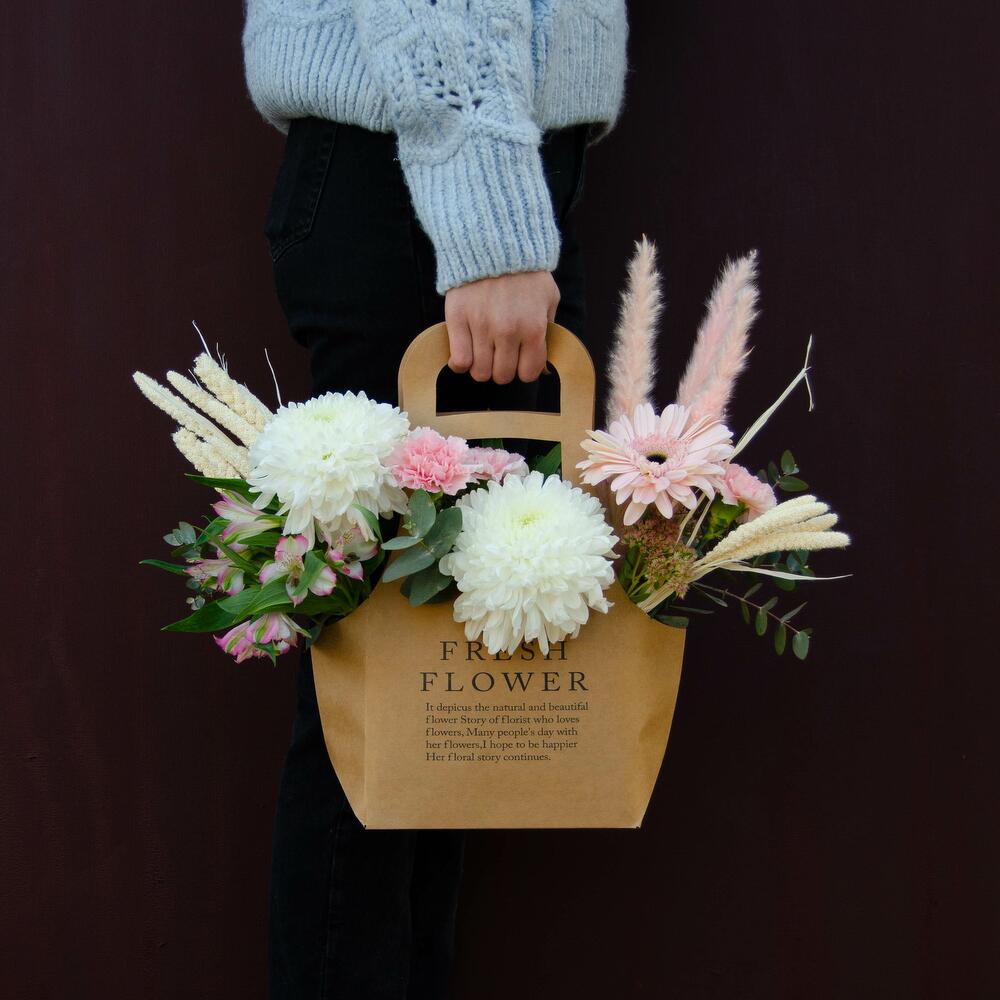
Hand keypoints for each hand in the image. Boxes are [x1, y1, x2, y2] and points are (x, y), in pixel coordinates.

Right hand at [444, 270, 559, 383]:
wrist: (494, 241)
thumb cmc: (525, 273)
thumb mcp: (549, 298)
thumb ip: (548, 332)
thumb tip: (543, 368)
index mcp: (534, 328)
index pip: (529, 373)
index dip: (525, 370)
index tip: (520, 361)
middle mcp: (508, 331)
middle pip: (503, 376)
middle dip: (502, 370)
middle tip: (500, 356)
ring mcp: (481, 326)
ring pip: (480, 372)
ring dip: (482, 368)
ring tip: (483, 353)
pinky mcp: (458, 319)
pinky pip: (459, 360)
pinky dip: (461, 364)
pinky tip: (465, 354)